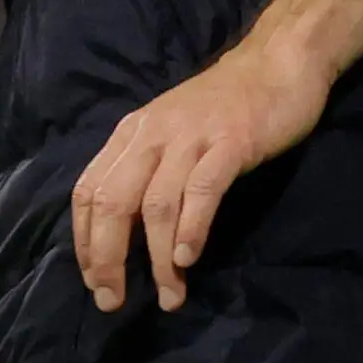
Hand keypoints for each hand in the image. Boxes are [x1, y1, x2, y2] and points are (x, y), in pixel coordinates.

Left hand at [71, 35, 329, 313]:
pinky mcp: (231, 141)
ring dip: (157, 258)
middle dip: (108, 258)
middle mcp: (153, 133)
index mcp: (133, 132)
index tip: (95, 280)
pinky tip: (189, 259)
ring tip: (169, 295)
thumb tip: (123, 233)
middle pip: (113, 201)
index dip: (85, 241)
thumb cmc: (224, 104)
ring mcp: (192, 136)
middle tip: (115, 301)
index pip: (88, 190)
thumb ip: (147, 170)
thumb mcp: (171, 131)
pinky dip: (191, 228)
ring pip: (156, 204)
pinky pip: (202, 190)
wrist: (277, 61)